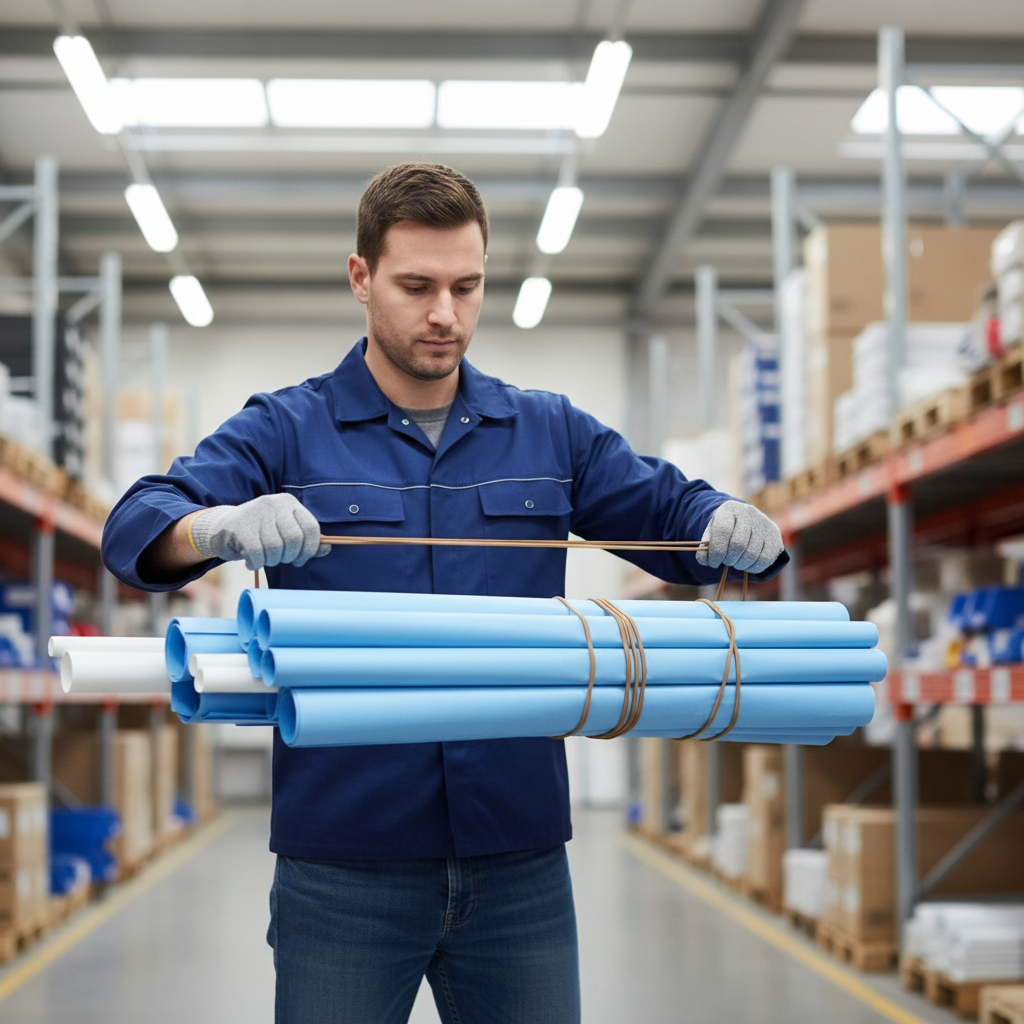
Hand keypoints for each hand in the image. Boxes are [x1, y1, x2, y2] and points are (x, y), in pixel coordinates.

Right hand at [190, 493, 329, 570]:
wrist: (222, 528)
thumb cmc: (260, 533)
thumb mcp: (284, 531)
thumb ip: (306, 540)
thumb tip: (327, 548)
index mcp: (289, 503)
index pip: (311, 528)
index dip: (309, 550)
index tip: (300, 559)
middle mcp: (274, 503)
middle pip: (294, 540)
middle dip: (289, 557)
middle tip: (279, 559)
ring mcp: (256, 513)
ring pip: (275, 548)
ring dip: (271, 561)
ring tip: (263, 558)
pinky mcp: (240, 527)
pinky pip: (256, 553)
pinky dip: (255, 563)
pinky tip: (251, 561)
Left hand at [695, 500, 783, 574]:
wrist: (743, 521)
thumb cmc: (724, 530)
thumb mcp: (711, 534)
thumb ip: (705, 548)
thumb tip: (705, 560)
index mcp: (729, 509)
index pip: (723, 531)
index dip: (716, 551)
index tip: (713, 562)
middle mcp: (748, 512)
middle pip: (738, 545)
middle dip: (729, 559)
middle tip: (726, 561)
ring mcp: (764, 523)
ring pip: (752, 554)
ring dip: (741, 565)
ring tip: (736, 562)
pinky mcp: (775, 534)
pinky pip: (766, 559)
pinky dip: (754, 567)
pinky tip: (747, 564)